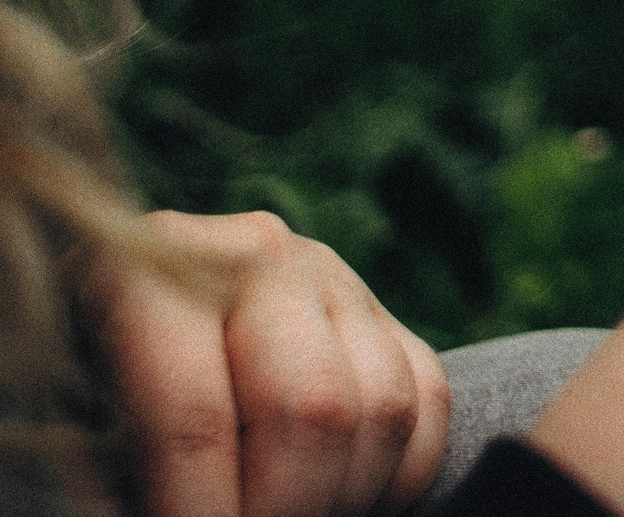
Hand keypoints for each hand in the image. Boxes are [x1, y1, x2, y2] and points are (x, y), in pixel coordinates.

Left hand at [87, 210, 450, 516]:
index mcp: (152, 270)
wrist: (140, 319)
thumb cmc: (88, 389)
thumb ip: (113, 470)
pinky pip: (428, 403)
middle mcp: (256, 256)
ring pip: (383, 410)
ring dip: (346, 498)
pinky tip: (340, 502)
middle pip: (312, 410)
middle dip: (286, 509)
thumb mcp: (72, 418)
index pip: (193, 415)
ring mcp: (333, 277)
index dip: (196, 510)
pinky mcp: (385, 312)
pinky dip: (397, 477)